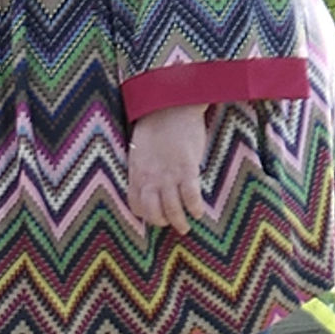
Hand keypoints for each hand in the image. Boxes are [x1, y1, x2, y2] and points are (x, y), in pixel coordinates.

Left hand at [128, 103, 212, 234]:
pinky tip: (199, 211)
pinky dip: (195, 208)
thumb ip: (143, 168)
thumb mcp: (139, 150)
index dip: (145, 214)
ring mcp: (168, 175)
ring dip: (179, 221)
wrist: (170, 107)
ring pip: (172, 210)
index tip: (154, 215)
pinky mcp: (186, 169)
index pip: (135, 204)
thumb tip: (148, 180)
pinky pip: (190, 197)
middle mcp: (150, 178)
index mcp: (137, 173)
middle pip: (153, 212)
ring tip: (185, 226)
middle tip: (171, 224)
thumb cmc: (155, 126)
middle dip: (162, 222)